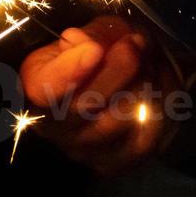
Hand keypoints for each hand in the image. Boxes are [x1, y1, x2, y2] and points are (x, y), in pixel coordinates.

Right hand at [19, 15, 180, 175]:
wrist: (126, 78)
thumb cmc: (101, 50)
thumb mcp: (93, 33)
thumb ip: (90, 37)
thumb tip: (88, 45)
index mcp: (36, 85)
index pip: (44, 88)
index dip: (69, 71)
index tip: (94, 50)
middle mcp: (51, 124)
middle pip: (85, 105)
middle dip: (119, 69)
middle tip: (136, 43)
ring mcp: (80, 148)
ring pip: (118, 123)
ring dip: (144, 87)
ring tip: (151, 64)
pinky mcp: (110, 163)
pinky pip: (142, 142)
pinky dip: (159, 113)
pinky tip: (159, 92)